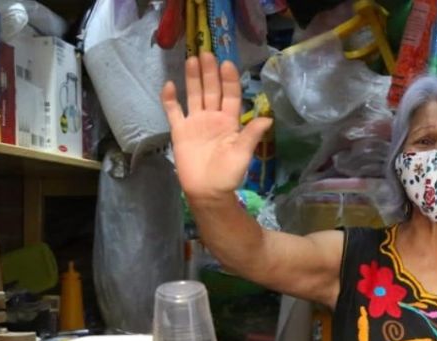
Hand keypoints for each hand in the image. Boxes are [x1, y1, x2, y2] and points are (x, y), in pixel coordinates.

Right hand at [161, 53, 270, 201]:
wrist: (207, 192)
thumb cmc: (228, 175)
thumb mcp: (242, 154)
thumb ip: (251, 135)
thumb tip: (268, 119)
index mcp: (229, 122)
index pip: (230, 96)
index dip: (229, 80)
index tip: (227, 63)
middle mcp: (212, 118)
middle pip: (211, 90)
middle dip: (210, 72)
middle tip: (206, 52)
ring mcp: (195, 123)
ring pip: (194, 95)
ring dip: (193, 79)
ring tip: (191, 59)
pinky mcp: (180, 131)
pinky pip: (174, 111)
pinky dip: (170, 99)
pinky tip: (169, 84)